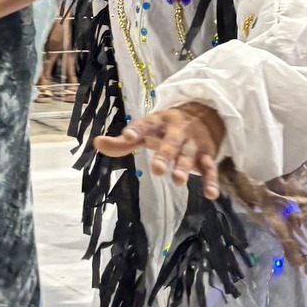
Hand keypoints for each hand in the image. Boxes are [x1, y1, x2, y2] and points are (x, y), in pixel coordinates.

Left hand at [94, 103, 223, 198]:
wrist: (206, 112)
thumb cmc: (168, 127)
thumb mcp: (148, 130)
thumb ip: (124, 141)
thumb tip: (96, 143)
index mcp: (161, 121)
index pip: (147, 123)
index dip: (137, 129)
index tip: (128, 135)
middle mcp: (178, 130)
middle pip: (171, 142)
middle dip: (165, 155)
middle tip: (157, 169)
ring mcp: (194, 143)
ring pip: (189, 155)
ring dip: (185, 167)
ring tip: (178, 180)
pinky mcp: (207, 155)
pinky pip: (210, 168)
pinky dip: (211, 180)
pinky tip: (210, 194)